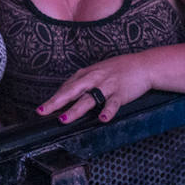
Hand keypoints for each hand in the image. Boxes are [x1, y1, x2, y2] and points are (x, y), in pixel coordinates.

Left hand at [36, 51, 152, 123]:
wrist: (143, 65)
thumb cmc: (118, 70)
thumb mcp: (97, 72)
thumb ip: (83, 83)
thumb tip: (67, 94)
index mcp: (86, 74)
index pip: (66, 87)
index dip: (54, 98)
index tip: (42, 109)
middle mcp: (94, 79)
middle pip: (72, 91)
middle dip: (56, 102)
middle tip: (43, 111)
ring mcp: (107, 86)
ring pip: (89, 99)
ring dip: (76, 109)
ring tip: (65, 119)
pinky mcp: (121, 93)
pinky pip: (113, 104)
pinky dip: (108, 111)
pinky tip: (102, 119)